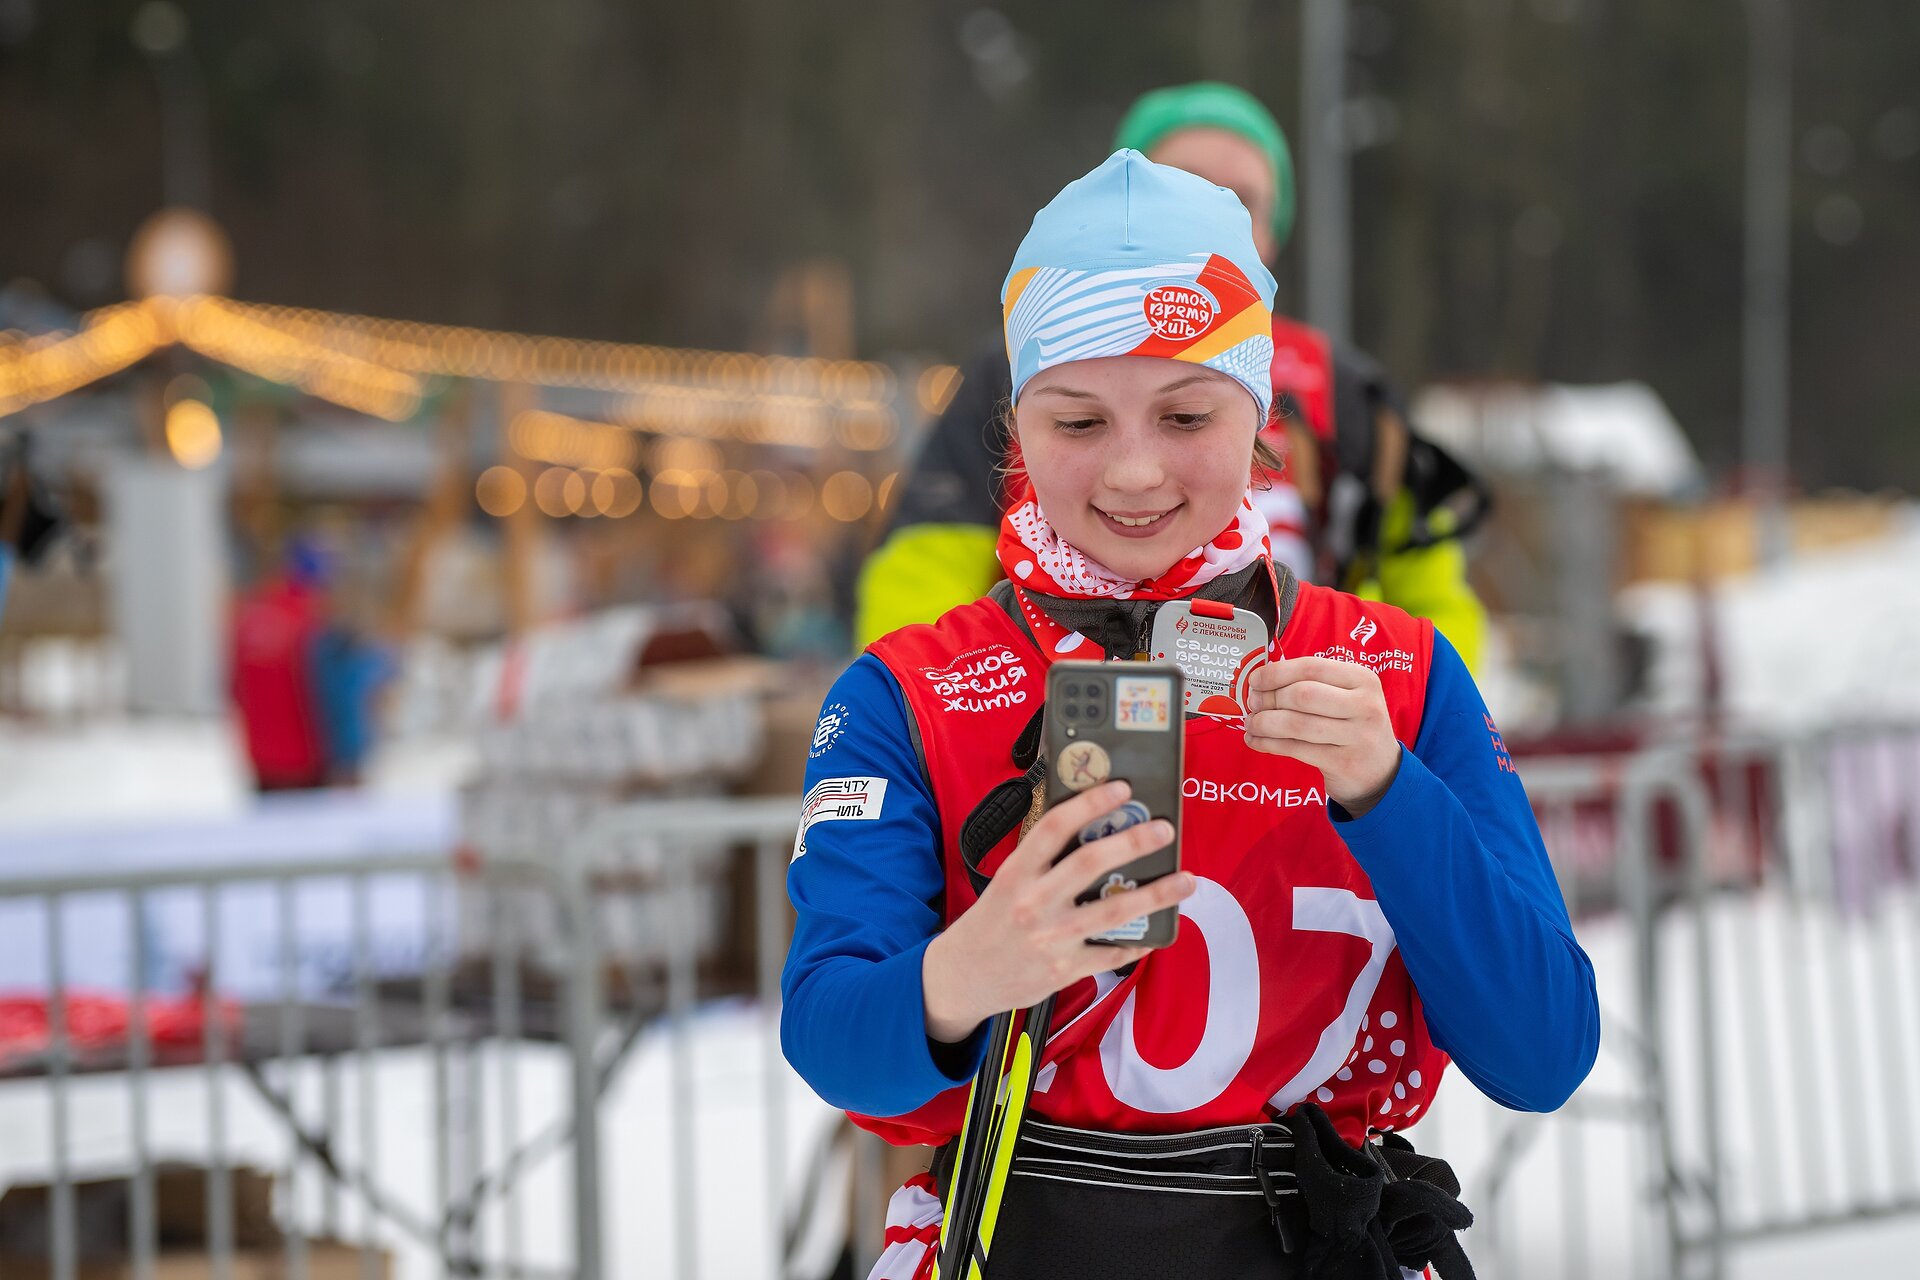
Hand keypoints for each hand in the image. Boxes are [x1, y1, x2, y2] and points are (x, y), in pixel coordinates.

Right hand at [922, 780, 1193, 1043]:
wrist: (963, 978)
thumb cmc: (989, 923)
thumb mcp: (1005, 883)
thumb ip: (1041, 862)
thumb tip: (1092, 831)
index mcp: (1015, 873)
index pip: (1054, 827)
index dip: (1089, 803)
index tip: (1121, 788)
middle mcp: (1033, 902)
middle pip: (1089, 863)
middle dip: (1133, 842)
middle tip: (1164, 829)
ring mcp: (1050, 938)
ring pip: (1113, 910)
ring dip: (1156, 894)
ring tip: (1186, 879)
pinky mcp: (1063, 969)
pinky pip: (1110, 952)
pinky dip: (1137, 943)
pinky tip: (1156, 933)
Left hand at [1243, 656, 1401, 814]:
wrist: (1381, 771)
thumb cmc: (1352, 726)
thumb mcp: (1345, 697)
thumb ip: (1312, 684)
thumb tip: (1260, 682)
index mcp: (1362, 679)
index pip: (1311, 667)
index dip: (1276, 673)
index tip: (1255, 680)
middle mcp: (1364, 705)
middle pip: (1302, 695)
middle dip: (1269, 698)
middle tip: (1253, 703)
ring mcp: (1357, 736)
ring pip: (1296, 724)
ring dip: (1264, 723)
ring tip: (1251, 723)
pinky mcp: (1343, 763)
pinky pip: (1295, 749)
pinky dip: (1268, 744)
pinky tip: (1255, 741)